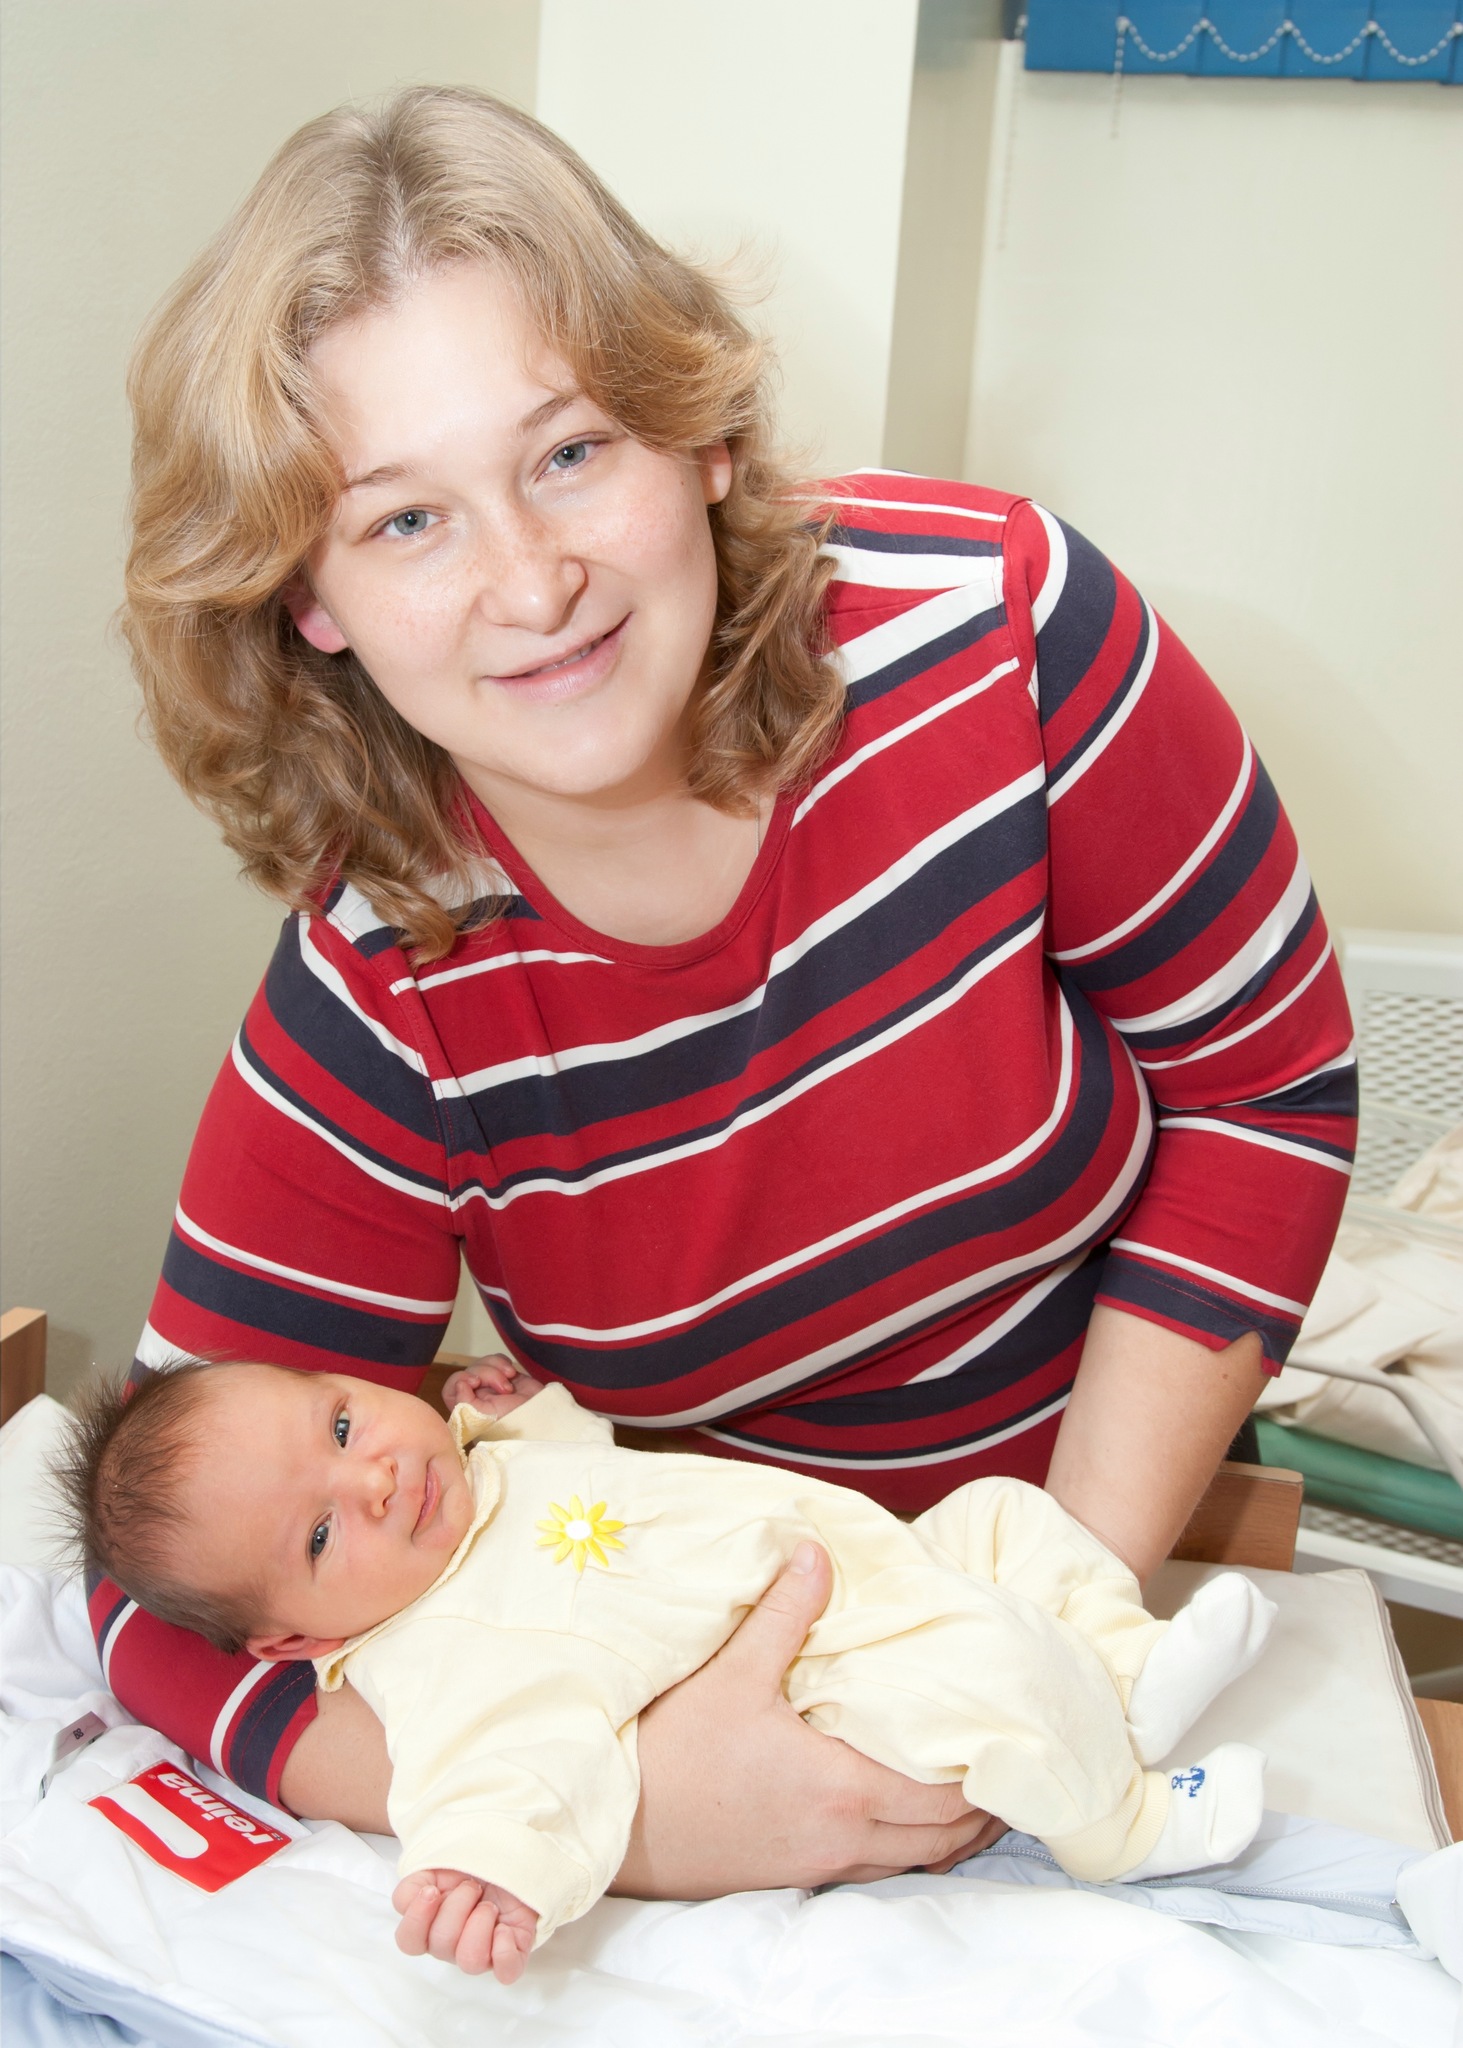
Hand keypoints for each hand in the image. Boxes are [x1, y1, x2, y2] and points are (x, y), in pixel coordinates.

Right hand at [393, 1867, 537, 1981]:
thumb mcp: (436, 1864)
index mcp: (430, 1926)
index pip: (409, 1941)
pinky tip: (504, 1928)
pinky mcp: (512, 1953)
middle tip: (472, 1886)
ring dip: (480, 1925)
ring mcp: (483, 1953)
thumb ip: (413, 1884)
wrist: (508, 1859)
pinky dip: (504, 1951)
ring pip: (469, 1960)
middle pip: (441, 1944)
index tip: (432, 1890)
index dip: (417, 1919)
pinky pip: (506, 1972)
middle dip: (457, 1906)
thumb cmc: (470, 1865)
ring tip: (489, 1906)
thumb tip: (413, 1899)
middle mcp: (453, 1946)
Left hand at [441, 1354, 542, 1419]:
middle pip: (469, 1372)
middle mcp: (476, 1397)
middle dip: (487, 1375)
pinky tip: (512, 1373)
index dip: (460, 1380)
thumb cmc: (512, 1423)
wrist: (542, 1415)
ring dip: (496, 1368)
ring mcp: (490, 1385)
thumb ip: (464, 1402)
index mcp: (467, 1410)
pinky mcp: (504, 1376)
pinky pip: (495, 1360)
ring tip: (511, 1380)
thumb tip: (459, 1384)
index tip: (475, 1382)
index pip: (450, 1389)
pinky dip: (502, 1362)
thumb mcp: (483, 1418)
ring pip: (482, 1363)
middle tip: (505, 1388)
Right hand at [612, 1541, 1005, 1897]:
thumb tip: (818, 1554)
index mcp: (839, 1787)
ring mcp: (820, 1864)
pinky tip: (904, 1814)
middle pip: (942, 1838)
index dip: (985, 1774)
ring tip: (972, 1790)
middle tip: (1005, 1763)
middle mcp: (842, 1836)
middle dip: (981, 1808)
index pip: (942, 1794)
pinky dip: (908, 1847)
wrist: (620, 1826)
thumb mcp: (731, 1673)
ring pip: (914, 1861)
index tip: (1008, 1739)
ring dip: (949, 1833)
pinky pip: (877, 1869)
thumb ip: (785, 1614)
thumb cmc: (673, 1751)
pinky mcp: (795, 1876)